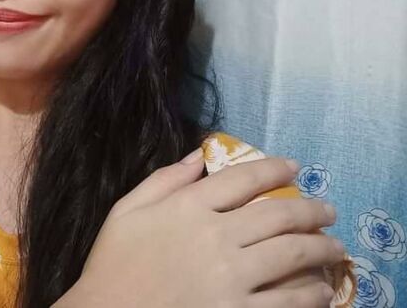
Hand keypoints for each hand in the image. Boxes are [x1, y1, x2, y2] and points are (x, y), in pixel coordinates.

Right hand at [68, 154, 341, 306]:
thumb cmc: (113, 265)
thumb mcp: (126, 210)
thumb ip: (164, 179)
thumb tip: (198, 155)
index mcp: (189, 207)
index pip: (243, 178)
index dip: (274, 168)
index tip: (295, 167)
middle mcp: (216, 237)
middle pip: (277, 215)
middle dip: (310, 209)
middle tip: (328, 210)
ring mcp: (230, 279)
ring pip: (290, 256)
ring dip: (319, 249)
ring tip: (334, 246)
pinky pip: (284, 302)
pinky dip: (309, 295)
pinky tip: (320, 291)